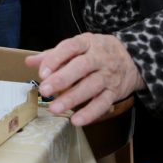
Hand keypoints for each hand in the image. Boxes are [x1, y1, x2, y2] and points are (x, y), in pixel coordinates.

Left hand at [25, 33, 144, 125]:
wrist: (133, 58)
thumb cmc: (97, 52)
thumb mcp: (78, 46)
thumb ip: (53, 55)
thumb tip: (29, 62)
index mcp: (87, 42)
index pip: (70, 47)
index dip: (55, 59)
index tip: (42, 72)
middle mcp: (99, 58)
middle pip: (81, 67)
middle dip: (62, 79)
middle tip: (45, 90)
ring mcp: (108, 75)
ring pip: (91, 87)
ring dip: (72, 99)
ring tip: (54, 109)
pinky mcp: (115, 92)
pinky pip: (103, 103)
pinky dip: (90, 113)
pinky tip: (76, 120)